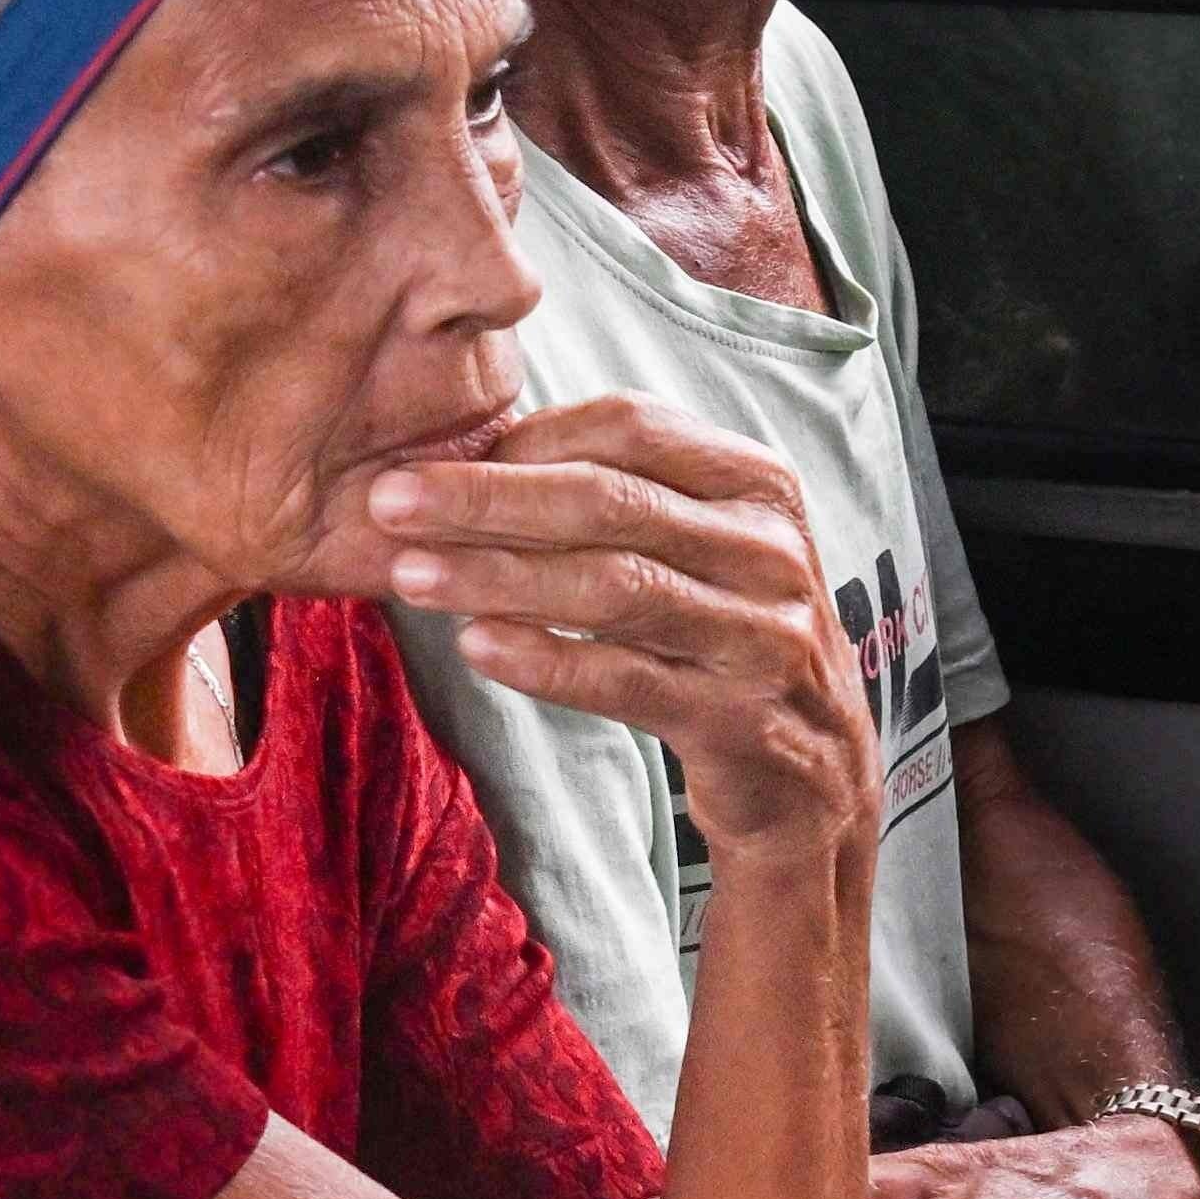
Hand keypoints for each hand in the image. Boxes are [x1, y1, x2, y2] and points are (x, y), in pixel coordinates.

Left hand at [345, 401, 878, 864]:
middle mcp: (768, 548)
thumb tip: (473, 459)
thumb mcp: (699, 546)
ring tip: (411, 576)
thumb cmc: (722, 636)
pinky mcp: (740, 718)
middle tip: (389, 501)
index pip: (630, 428)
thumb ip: (618, 497)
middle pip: (610, 502)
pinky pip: (627, 680)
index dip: (525, 438)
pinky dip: (546, 661)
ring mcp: (762, 634)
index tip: (433, 459)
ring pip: (614, 589)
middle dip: (488, 498)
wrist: (810, 771)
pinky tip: (475, 648)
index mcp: (757, 482)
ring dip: (499, 578)